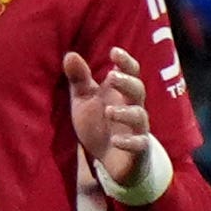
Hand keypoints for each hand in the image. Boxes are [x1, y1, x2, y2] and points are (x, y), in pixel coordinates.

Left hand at [65, 49, 156, 191]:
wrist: (110, 159)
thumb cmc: (98, 123)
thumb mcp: (84, 101)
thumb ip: (79, 80)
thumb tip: (70, 54)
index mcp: (120, 93)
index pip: (130, 73)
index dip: (125, 62)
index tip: (114, 51)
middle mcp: (132, 107)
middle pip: (138, 90)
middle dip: (127, 82)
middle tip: (112, 77)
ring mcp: (137, 128)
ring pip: (140, 116)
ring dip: (126, 112)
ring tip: (109, 111)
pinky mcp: (137, 148)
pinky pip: (138, 144)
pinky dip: (128, 141)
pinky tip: (115, 140)